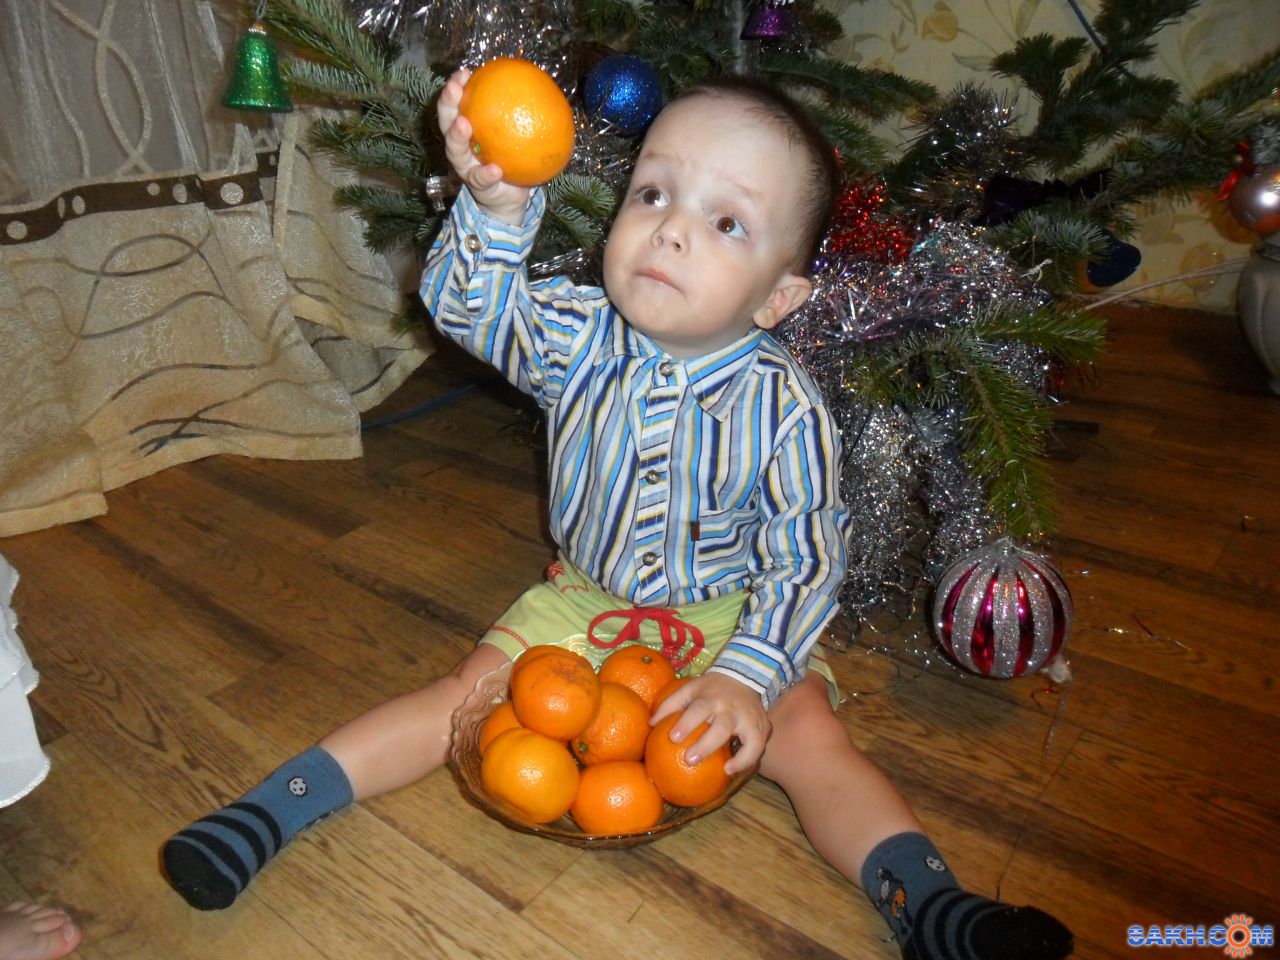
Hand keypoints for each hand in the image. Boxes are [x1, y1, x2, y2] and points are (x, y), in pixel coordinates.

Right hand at [437, 68, 530, 224]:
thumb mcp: (514, 133)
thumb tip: (535, 80)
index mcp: (467, 130)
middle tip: (453, 89)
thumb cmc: (510, 158)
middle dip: (447, 105)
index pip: (456, 105)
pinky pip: (481, 180)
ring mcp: (467, 168)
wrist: (510, 196)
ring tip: (463, 124)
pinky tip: (496, 169)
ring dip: (457, 137)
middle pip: (446, 123)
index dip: (455, 88)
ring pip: (455, 152)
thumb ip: (519, 112)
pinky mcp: (478, 188)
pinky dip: (486, 174)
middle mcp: (461, 147)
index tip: (465, 72)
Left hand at [649, 672, 770, 774]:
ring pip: (750, 739)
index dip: (687, 723)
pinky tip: (732, 771)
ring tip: (725, 770)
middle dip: (707, 745)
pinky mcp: (761, 728)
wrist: (743, 678)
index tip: (674, 737)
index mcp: (711, 698)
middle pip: (721, 727)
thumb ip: (670, 704)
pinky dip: (748, 760)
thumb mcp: (690, 688)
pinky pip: (758, 747)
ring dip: (739, 756)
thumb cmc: (710, 689)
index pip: (698, 710)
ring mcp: (749, 719)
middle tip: (690, 759)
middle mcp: (731, 709)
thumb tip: (650, 724)